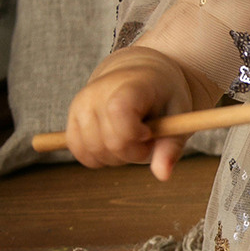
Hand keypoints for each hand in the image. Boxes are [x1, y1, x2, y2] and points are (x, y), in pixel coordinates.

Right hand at [65, 48, 197, 180]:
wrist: (140, 75)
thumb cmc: (163, 97)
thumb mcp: (178, 116)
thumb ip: (171, 146)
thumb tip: (163, 176)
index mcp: (129, 85)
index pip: (118, 113)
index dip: (135, 134)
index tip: (149, 132)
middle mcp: (98, 92)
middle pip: (109, 142)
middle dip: (133, 152)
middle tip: (147, 138)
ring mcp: (80, 104)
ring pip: (93, 152)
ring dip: (116, 157)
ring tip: (131, 137)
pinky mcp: (71, 118)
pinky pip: (81, 153)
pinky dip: (99, 158)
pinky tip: (115, 143)